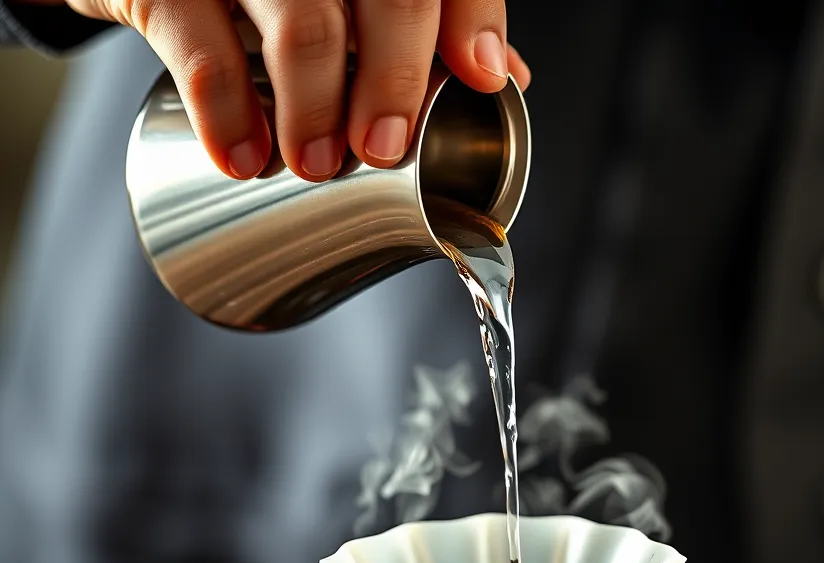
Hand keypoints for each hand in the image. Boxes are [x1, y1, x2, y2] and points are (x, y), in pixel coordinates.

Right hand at [46, 0, 530, 180]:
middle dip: (396, 76)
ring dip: (315, 103)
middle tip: (384, 145)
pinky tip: (244, 156)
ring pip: (300, 16)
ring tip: (318, 163)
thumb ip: (427, 25)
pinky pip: (197, 40)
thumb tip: (505, 78)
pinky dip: (226, 109)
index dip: (471, 17)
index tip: (481, 78)